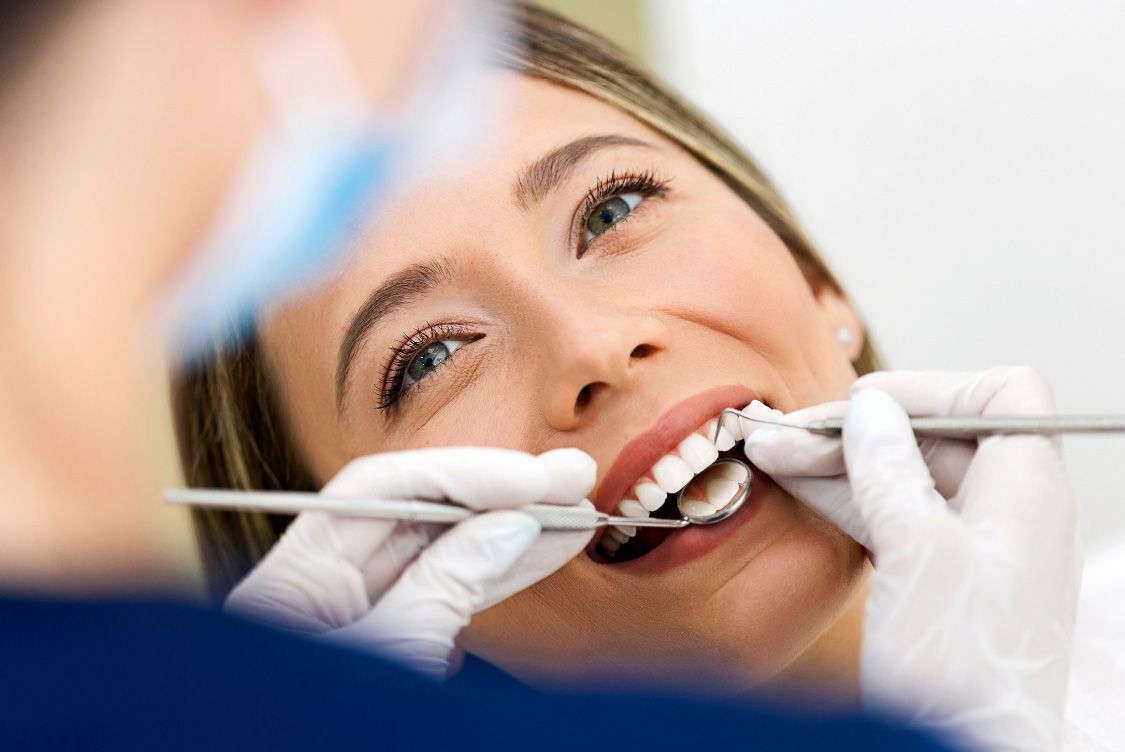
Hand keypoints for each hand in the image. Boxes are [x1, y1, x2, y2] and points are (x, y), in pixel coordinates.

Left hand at [224, 446, 594, 680]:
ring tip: (573, 517)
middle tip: (572, 478)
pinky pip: (444, 592)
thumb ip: (445, 586)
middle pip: (415, 515)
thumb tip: (507, 526)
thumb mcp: (390, 659)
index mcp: (291, 582)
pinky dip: (494, 573)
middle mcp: (320, 587)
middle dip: (498, 495)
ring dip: (510, 532)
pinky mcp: (389, 643)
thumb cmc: (327, 733)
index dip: (462, 475)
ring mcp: (356, 616)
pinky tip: (539, 552)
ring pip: (440, 553)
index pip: (379, 492)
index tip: (532, 480)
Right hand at [741, 369, 1081, 750]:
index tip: (861, 407)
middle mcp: (1008, 510)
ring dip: (838, 465)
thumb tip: (869, 408)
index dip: (931, 390)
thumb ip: (888, 469)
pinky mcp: (943, 579)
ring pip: (905, 477)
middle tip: (781, 436)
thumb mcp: (916, 550)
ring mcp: (974, 546)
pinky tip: (799, 493)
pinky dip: (848, 502)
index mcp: (1026, 489)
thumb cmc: (961, 661)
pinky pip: (895, 518)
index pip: (1000, 395)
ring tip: (769, 457)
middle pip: (935, 435)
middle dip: (855, 430)